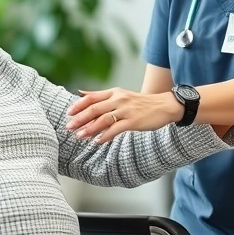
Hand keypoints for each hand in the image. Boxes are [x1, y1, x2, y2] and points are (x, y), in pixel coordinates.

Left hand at [65, 88, 181, 143]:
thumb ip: (101, 96)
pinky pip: (116, 129)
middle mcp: (118, 99)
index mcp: (114, 92)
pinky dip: (105, 135)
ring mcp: (126, 110)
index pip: (92, 97)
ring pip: (103, 119)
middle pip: (94, 108)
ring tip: (79, 136)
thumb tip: (80, 93)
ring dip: (90, 128)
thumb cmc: (141, 103)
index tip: (68, 113)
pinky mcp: (133, 121)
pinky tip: (97, 141)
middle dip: (80, 118)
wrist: (164, 106)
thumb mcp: (121, 94)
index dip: (78, 105)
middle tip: (68, 127)